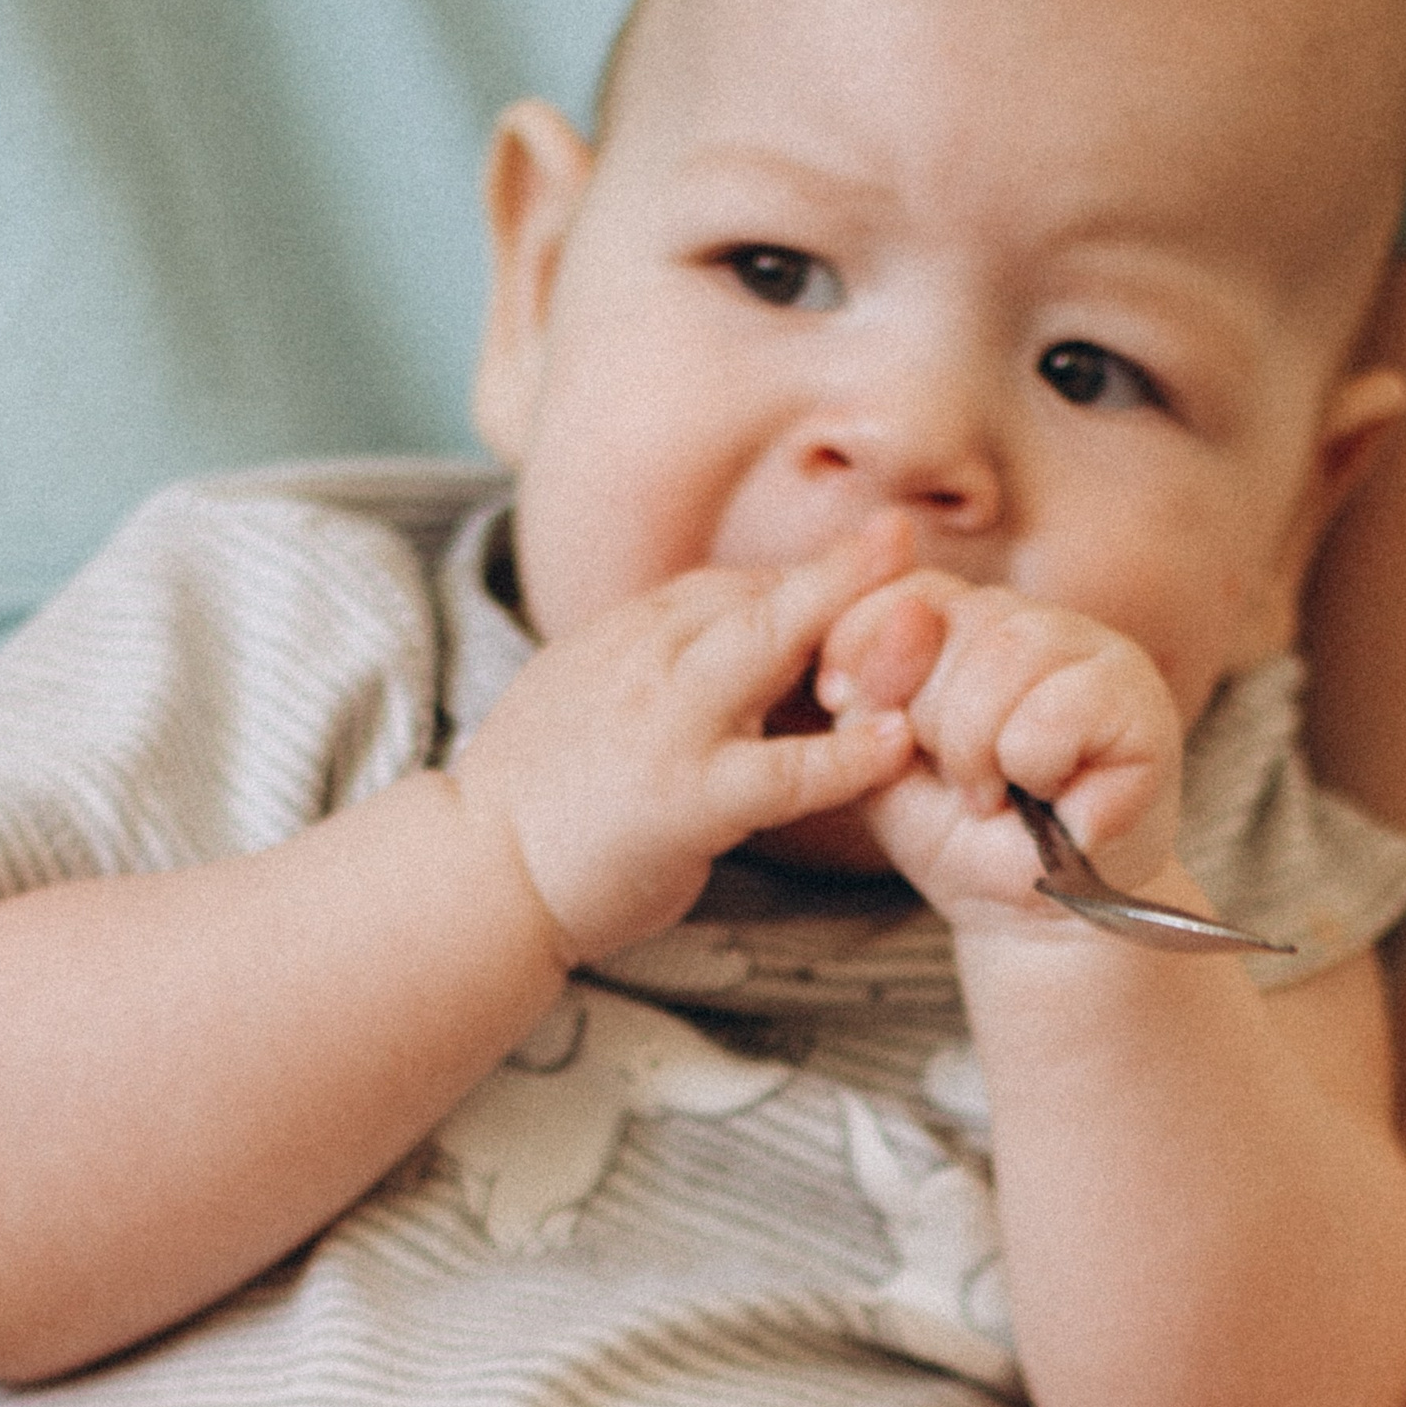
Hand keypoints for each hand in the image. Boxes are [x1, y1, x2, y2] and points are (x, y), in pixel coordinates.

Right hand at [451, 523, 916, 963]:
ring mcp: (667, 724)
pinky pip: (782, 769)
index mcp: (626, 635)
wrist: (475, 872)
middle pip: (758, 596)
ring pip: (771, 651)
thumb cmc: (538, 803)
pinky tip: (897, 742)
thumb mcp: (586, 700)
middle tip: (903, 534)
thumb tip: (707, 660)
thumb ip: (650, 671)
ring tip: (930, 613)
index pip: (729, 589)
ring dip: (855, 628)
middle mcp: (646, 659)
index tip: (866, 581)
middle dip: (838, 565)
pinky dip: (846, 754)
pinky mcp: (685, 799)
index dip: (803, 586)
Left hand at [814, 567, 1187, 937]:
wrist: (1031, 915)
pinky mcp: (1140, 698)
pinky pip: (1054, 714)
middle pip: (946, 624)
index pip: (904, 593)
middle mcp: (1032, 619)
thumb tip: (910, 616)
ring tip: (1000, 795)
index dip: (876, 667)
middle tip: (966, 786)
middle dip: (931, 729)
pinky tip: (1057, 797)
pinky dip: (1036, 771)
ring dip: (980, 754)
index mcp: (965, 621)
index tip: (890, 742)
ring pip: (1002, 659)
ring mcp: (1094, 649)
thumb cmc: (959, 836)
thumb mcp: (880, 759)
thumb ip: (869, 685)